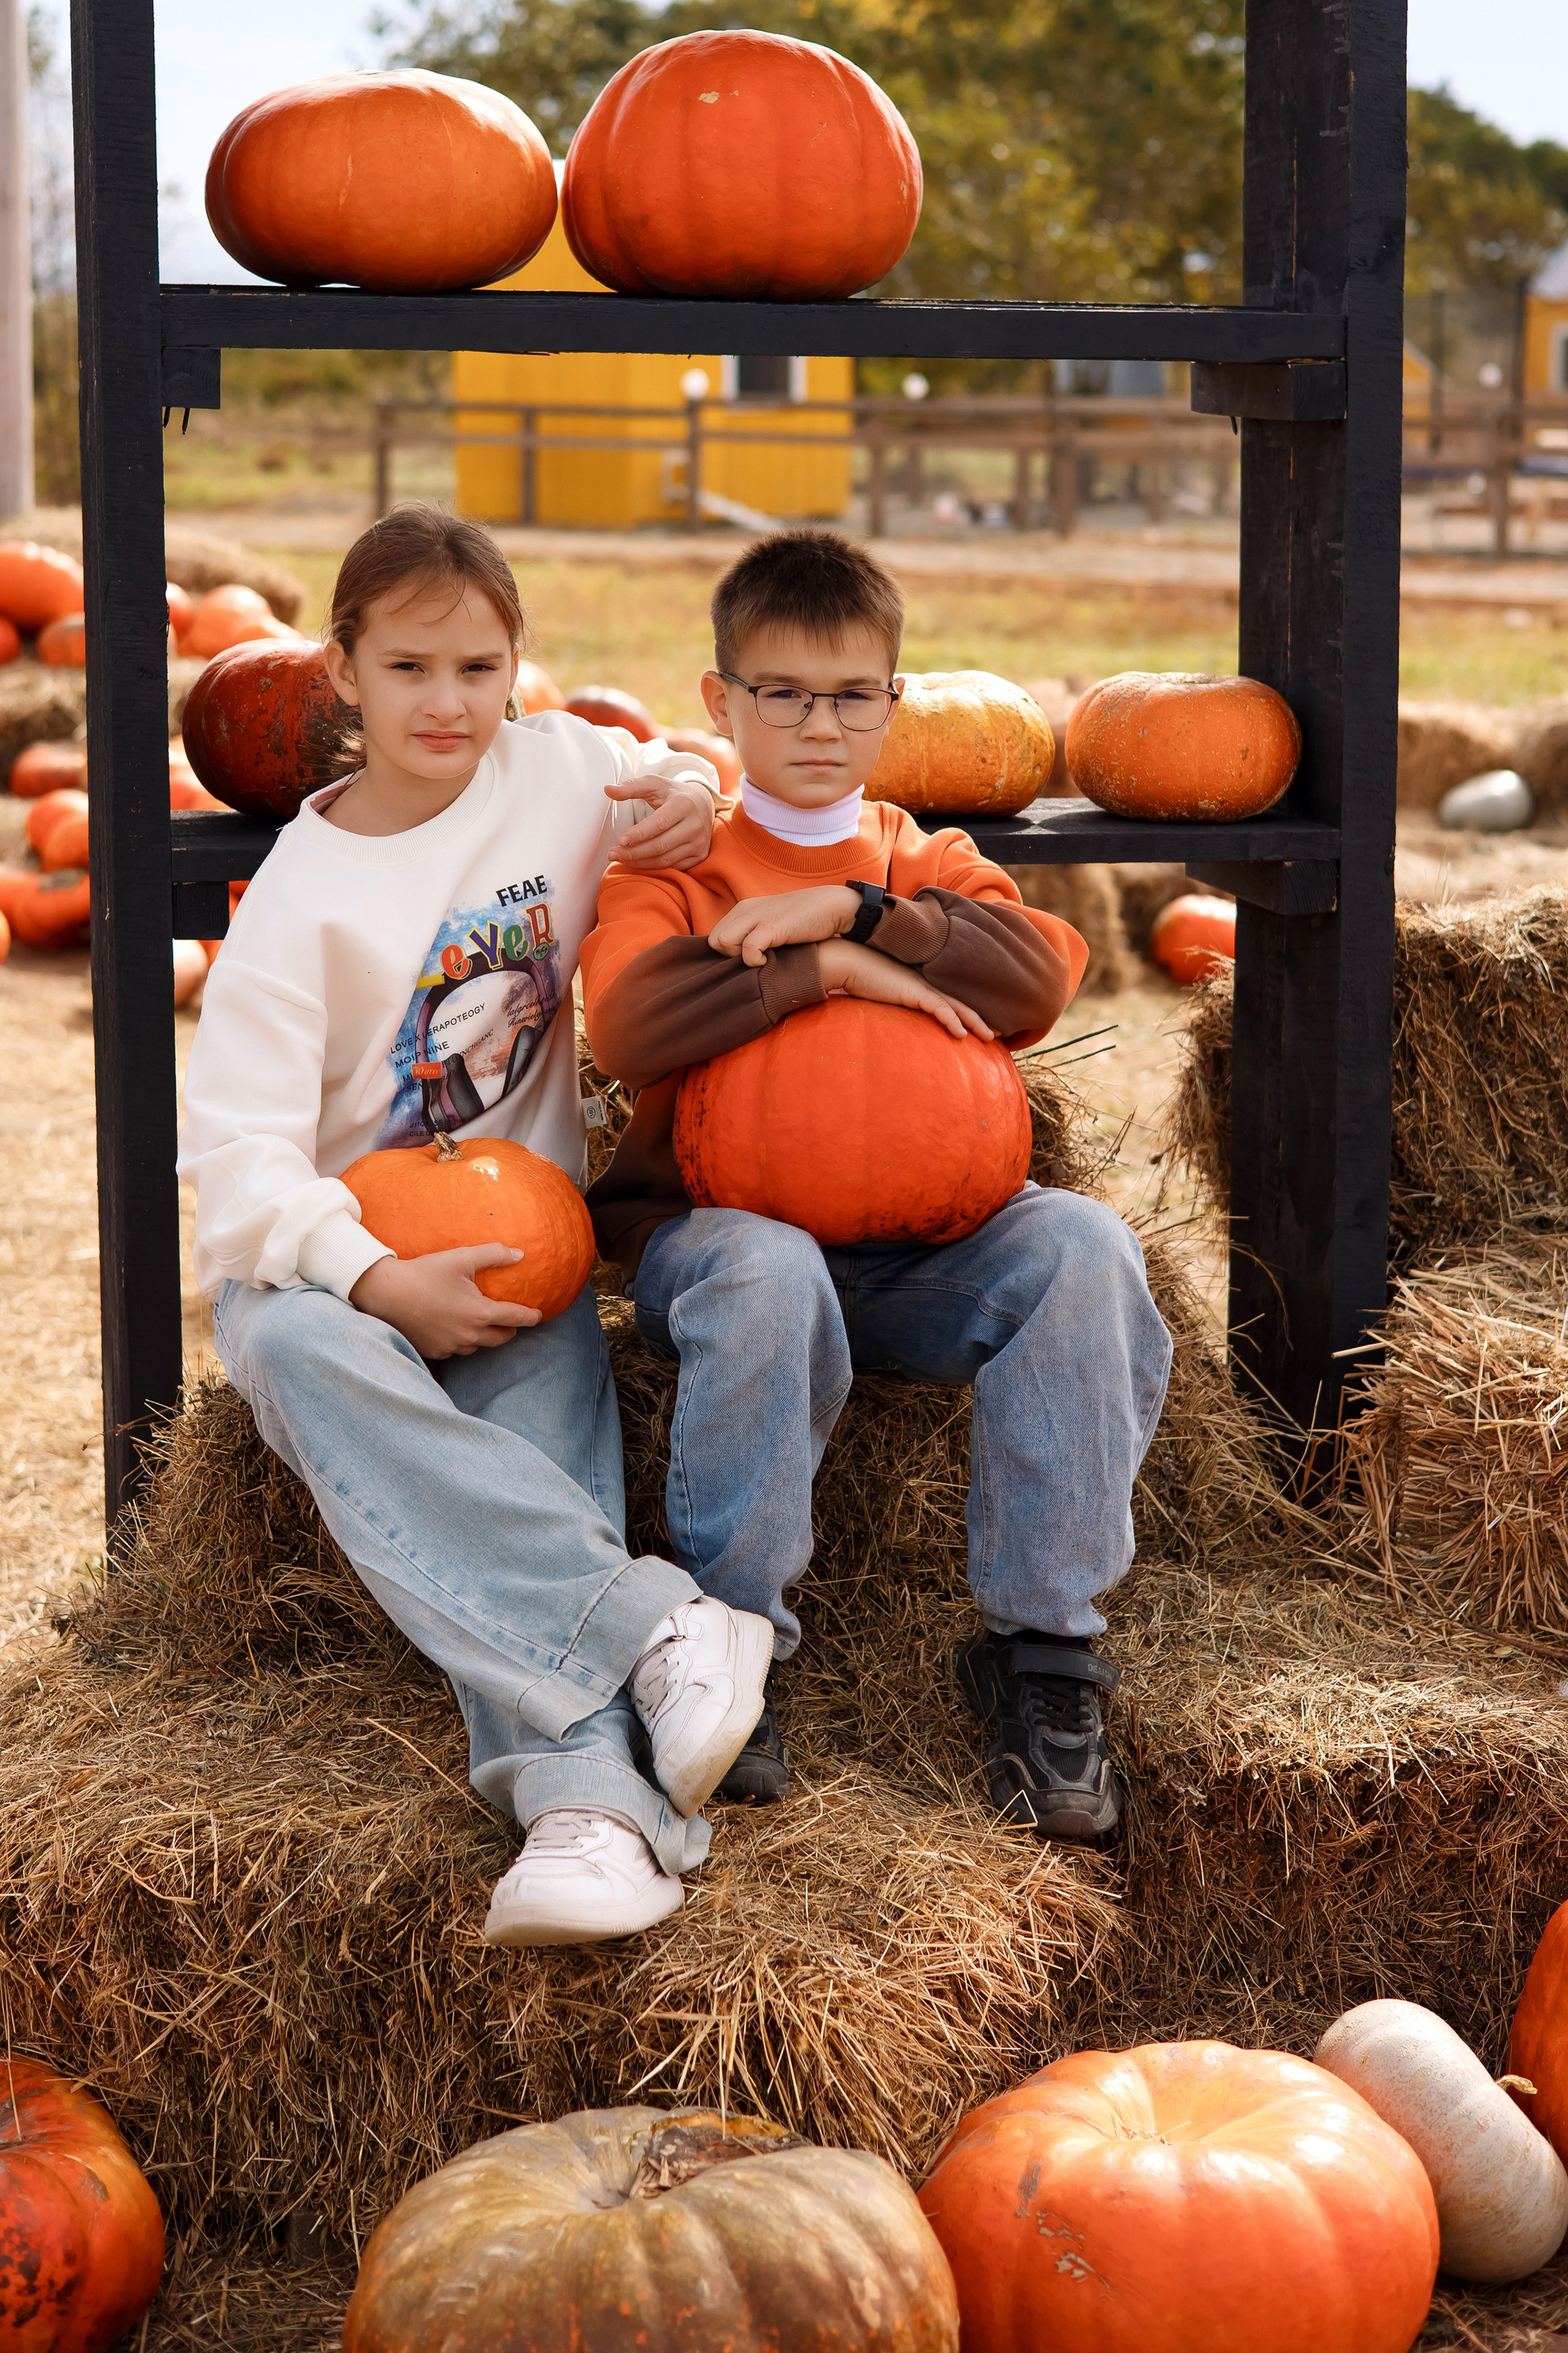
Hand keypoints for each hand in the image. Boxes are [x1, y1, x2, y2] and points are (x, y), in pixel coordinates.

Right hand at [349, 1245, 541, 1358]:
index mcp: (480, 1313)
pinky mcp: (434, 1352)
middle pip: (500, 1339)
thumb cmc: (425, 1272)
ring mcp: (451, 1346)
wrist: (386, 1292)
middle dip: (509, 1331)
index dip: (531, 1317)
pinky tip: (453, 1329)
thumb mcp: (462, 1258)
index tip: (539, 1316)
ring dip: (483, 1337)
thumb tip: (519, 1253)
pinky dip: (459, 1341)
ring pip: (477, 1347)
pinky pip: (454, 1350)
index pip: (516, 1318)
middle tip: (511, 1322)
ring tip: (481, 1325)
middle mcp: (469, 1335)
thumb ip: (493, 1255)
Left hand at [606, 775, 715, 871]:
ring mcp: (699, 843)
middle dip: (634, 852)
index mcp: (684, 804)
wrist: (703, 804)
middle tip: (613, 853)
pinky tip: (638, 862)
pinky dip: (652, 866)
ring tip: (621, 858)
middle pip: (660, 846)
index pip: (659, 824)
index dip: (639, 834)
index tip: (620, 840)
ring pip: (665, 860)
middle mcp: (695, 825)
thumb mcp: (654, 784)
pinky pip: (672, 866)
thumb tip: (608, 789)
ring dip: (640, 862)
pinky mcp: (699, 855)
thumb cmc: (673, 794)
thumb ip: (631, 787)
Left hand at [709, 885, 859, 967]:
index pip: (715, 935)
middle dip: (728, 956)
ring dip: (738, 957)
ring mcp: (757, 916)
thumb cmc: (804, 921)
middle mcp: (746, 910)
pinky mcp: (771, 926)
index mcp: (743, 909)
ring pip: (722, 942)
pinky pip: (746, 948)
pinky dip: (754, 960)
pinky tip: (770, 960)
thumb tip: (741, 957)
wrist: (832, 907)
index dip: (727, 953)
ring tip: (760, 959)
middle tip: (753, 960)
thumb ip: (754, 932)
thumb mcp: (772, 923)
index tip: (747, 959)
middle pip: (714, 940)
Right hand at [817, 938, 992, 1041]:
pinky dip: (952, 1020)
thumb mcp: (880, 992)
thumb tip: (888, 1016)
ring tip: (990, 1036)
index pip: (949, 1001)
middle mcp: (926, 984)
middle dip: (979, 1019)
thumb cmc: (859, 977)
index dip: (966, 1014)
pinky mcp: (913, 991)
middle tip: (996, 1033)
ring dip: (975, 1022)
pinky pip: (938, 1008)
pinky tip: (961, 1034)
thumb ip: (890, 1003)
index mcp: (920, 985)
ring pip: (957, 1007)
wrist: (848, 961)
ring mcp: (922, 987)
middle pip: (960, 1003)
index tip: (978, 1027)